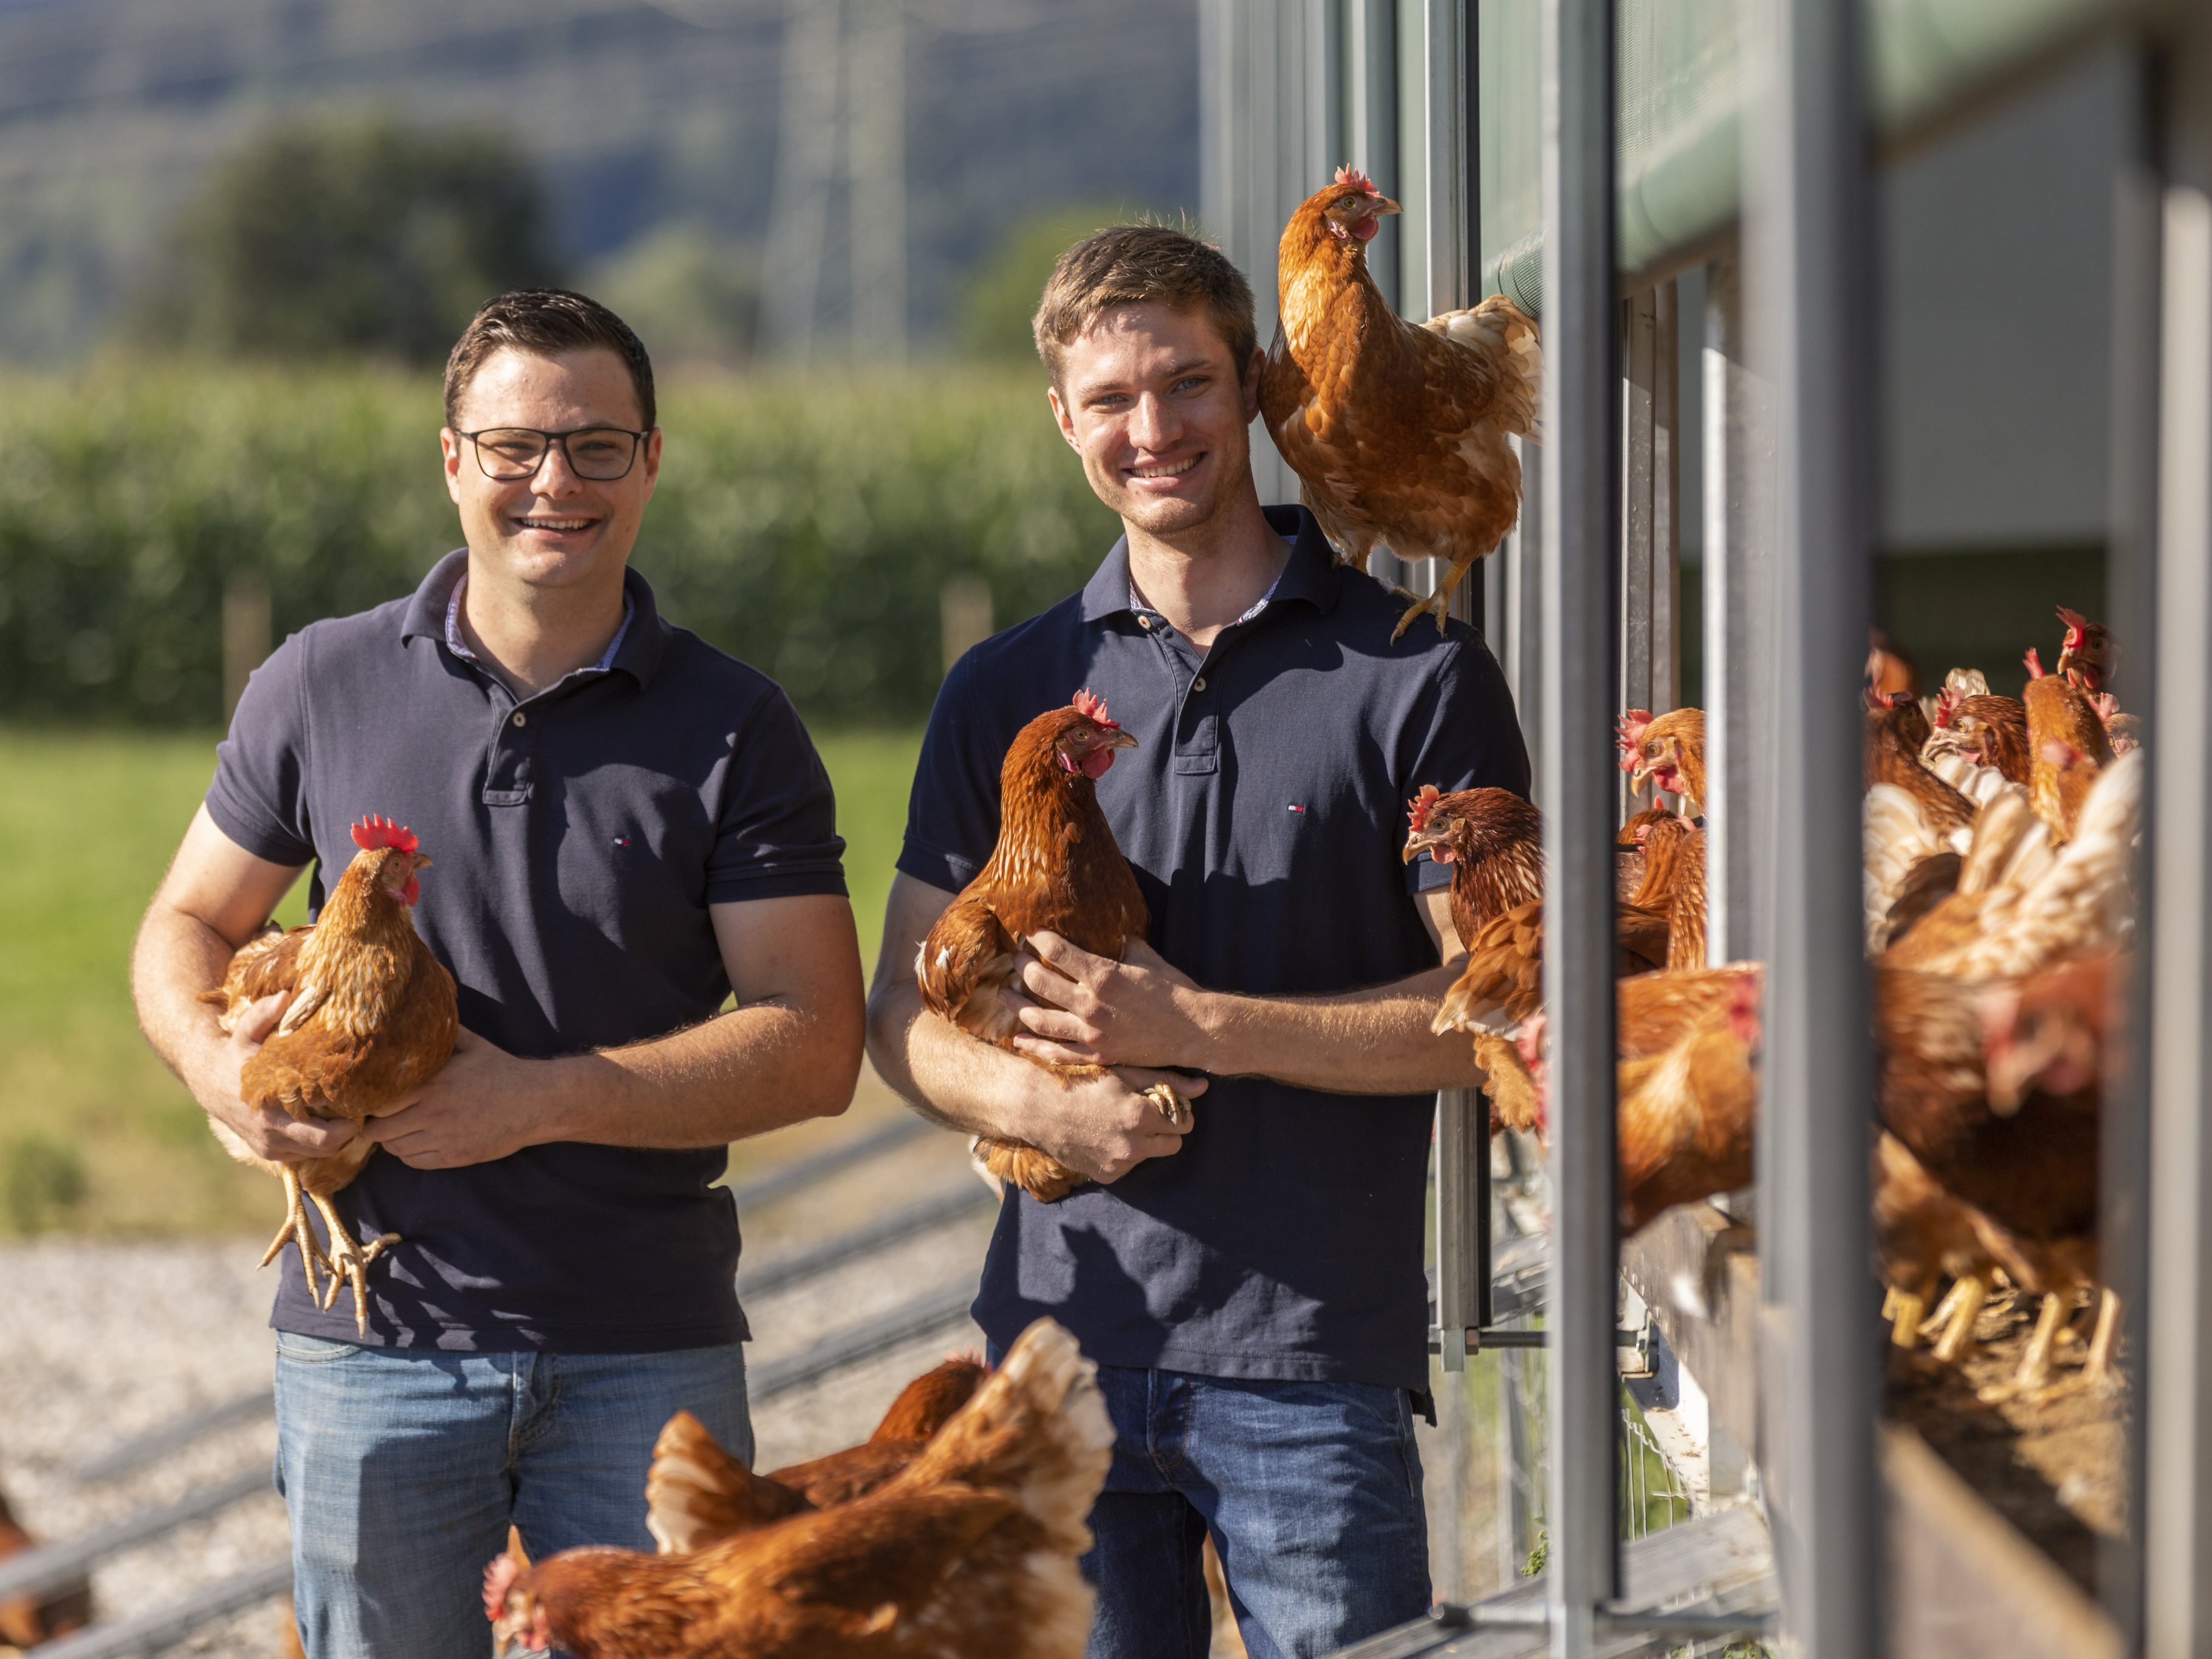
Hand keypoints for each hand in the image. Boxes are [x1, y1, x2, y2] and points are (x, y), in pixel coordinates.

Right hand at [198, 991, 360, 1167]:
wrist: (208, 1080)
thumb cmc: (235, 1054)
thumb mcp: (246, 1031)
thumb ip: (264, 1014)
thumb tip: (285, 996)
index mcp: (270, 1114)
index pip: (324, 1136)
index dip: (349, 1125)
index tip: (361, 1103)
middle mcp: (271, 1136)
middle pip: (327, 1148)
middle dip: (347, 1131)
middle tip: (359, 1107)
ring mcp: (270, 1147)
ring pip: (318, 1152)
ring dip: (334, 1136)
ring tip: (343, 1109)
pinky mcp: (270, 1152)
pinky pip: (305, 1153)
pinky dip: (317, 1140)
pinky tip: (323, 1116)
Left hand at [360, 1029, 550, 1169]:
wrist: (535, 1102)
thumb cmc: (503, 1071)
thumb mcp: (473, 1046)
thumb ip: (444, 1035)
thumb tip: (424, 1017)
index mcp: (433, 1084)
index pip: (379, 1102)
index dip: (370, 1103)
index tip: (371, 1100)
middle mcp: (433, 1113)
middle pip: (380, 1130)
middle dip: (375, 1125)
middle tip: (379, 1119)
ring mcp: (443, 1139)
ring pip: (395, 1149)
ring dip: (392, 1141)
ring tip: (398, 1131)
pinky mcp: (454, 1157)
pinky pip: (415, 1163)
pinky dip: (410, 1155)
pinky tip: (417, 1143)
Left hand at [1006, 935, 1213, 1070]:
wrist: (1194, 1031)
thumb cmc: (1174, 990)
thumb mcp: (1146, 957)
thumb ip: (1121, 943)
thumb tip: (1108, 931)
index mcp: (1104, 975)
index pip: (1057, 951)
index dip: (1039, 939)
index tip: (1032, 934)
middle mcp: (1091, 1005)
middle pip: (1040, 982)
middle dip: (1022, 967)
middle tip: (1016, 960)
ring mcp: (1091, 1034)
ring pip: (1039, 1019)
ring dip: (1018, 1005)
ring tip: (1005, 994)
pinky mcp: (1097, 1055)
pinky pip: (1057, 1052)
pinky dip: (1035, 1045)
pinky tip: (1019, 1039)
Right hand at [1017, 1064, 1208, 1185]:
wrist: (1037, 1107)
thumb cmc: (1081, 1080)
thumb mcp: (1123, 1072)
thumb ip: (1166, 1081)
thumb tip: (1204, 1087)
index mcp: (1141, 1116)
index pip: (1185, 1121)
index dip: (1177, 1110)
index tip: (1164, 1102)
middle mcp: (1134, 1145)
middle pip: (1174, 1143)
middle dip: (1166, 1128)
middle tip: (1145, 1113)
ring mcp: (1120, 1163)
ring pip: (1152, 1154)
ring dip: (1145, 1141)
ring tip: (1119, 1121)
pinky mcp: (1107, 1176)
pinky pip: (1130, 1164)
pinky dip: (1124, 1152)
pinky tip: (1105, 1135)